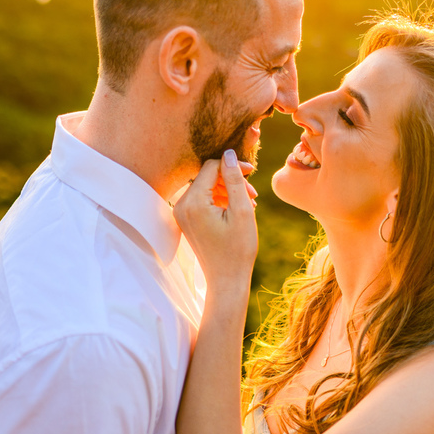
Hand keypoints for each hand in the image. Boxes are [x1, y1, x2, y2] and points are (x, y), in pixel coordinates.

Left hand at [173, 150, 257, 292]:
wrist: (226, 279)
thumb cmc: (238, 248)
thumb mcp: (242, 211)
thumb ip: (234, 179)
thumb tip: (229, 153)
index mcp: (193, 202)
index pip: (211, 167)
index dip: (232, 165)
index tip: (251, 172)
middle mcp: (181, 205)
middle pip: (207, 176)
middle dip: (231, 180)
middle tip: (253, 194)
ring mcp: (181, 213)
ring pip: (206, 187)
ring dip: (227, 190)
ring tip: (249, 202)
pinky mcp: (186, 220)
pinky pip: (203, 199)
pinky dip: (220, 199)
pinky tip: (237, 209)